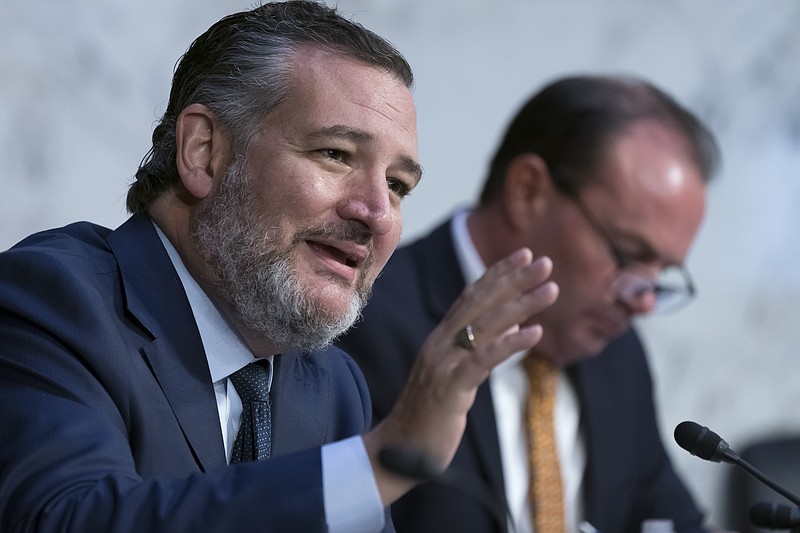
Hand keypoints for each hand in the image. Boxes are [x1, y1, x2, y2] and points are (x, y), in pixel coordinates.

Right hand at [363, 248, 558, 503]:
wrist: (398, 453)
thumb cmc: (430, 416)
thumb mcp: (457, 376)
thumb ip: (480, 348)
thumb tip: (515, 323)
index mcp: (441, 338)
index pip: (471, 296)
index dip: (497, 274)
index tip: (523, 254)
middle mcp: (440, 343)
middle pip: (480, 303)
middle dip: (514, 279)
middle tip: (545, 261)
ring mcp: (443, 364)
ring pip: (485, 325)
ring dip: (521, 304)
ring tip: (550, 289)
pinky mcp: (450, 388)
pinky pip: (483, 359)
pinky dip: (511, 343)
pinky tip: (536, 333)